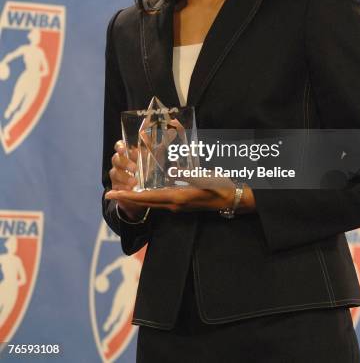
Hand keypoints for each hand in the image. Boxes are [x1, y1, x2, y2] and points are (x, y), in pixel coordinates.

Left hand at [105, 167, 255, 213]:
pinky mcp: (181, 204)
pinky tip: (143, 191)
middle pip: (145, 203)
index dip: (129, 195)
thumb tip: (173, 171)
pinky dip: (147, 197)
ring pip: (151, 203)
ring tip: (122, 191)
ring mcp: (177, 206)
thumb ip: (189, 175)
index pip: (147, 198)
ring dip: (136, 198)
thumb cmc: (220, 187)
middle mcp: (174, 205)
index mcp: (177, 198)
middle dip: (127, 197)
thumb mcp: (205, 178)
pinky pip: (159, 202)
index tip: (113, 193)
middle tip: (110, 192)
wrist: (233, 200)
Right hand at [108, 140, 144, 220]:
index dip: (119, 146)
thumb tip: (150, 137)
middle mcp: (119, 163)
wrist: (146, 189)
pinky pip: (116, 187)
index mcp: (127, 153)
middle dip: (125, 163)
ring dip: (124, 177)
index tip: (123, 149)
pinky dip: (122, 188)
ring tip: (134, 182)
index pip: (119, 146)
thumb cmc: (148, 168)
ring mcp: (116, 175)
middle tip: (135, 169)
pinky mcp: (116, 188)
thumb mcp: (151, 157)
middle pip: (116, 159)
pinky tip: (129, 190)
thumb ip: (150, 147)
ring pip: (115, 174)